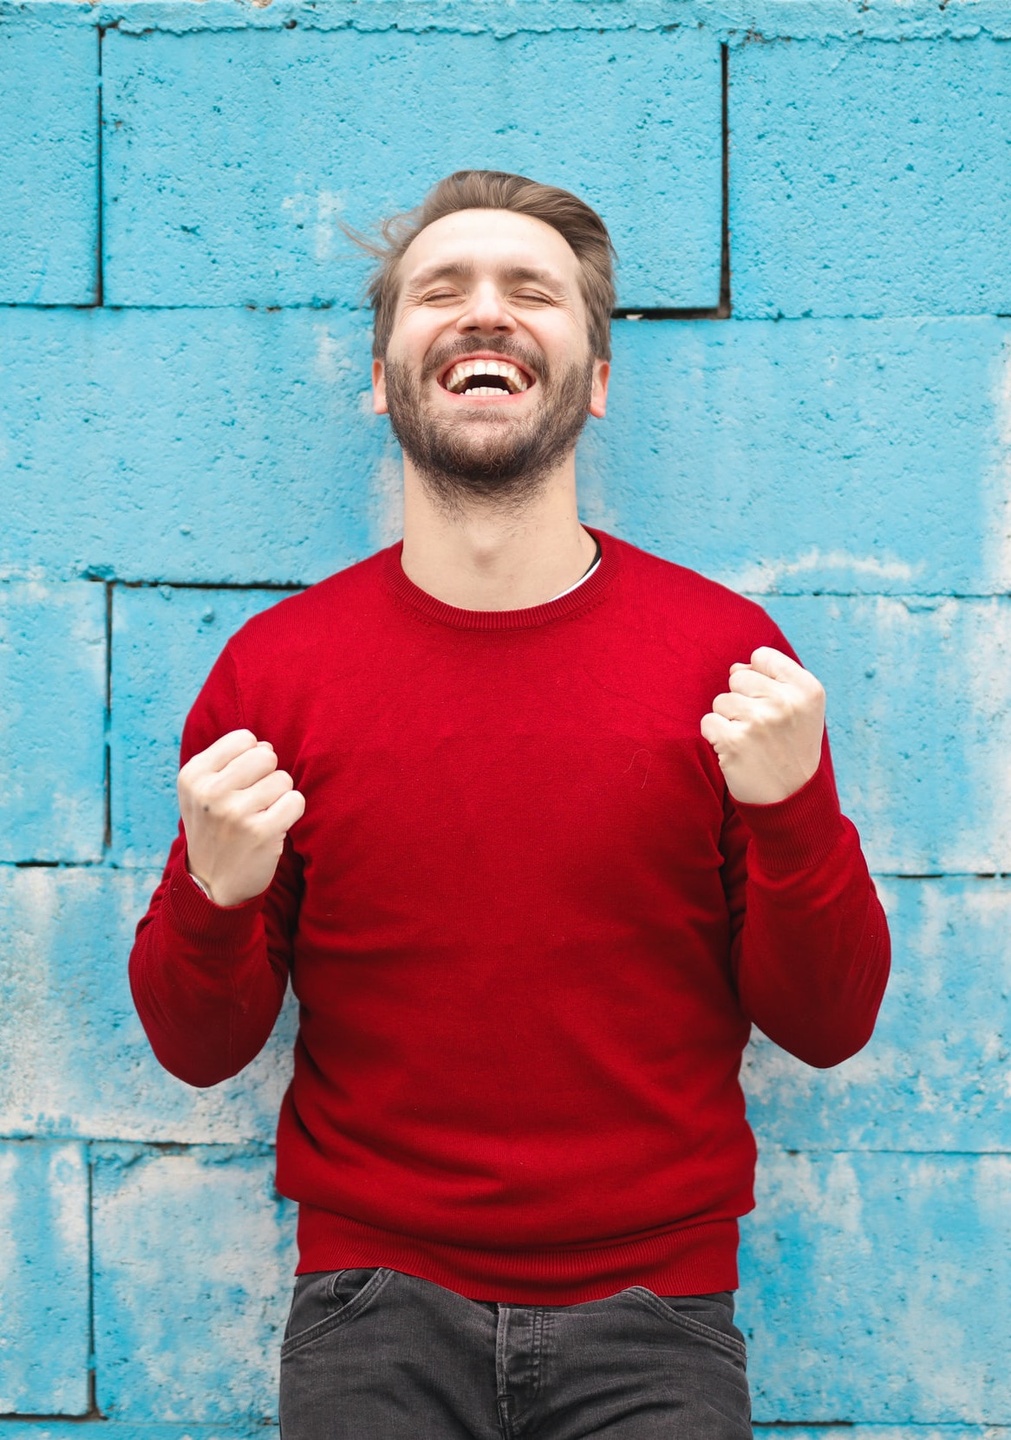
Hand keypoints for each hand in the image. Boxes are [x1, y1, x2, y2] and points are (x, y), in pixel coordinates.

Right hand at [178, 729, 304, 906]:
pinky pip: (296, 800)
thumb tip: (266, 745)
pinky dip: (291, 812)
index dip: (251, 759)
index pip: (244, 739)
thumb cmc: (214, 830)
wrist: (211, 886)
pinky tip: (273, 827)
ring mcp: (235, 813)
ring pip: (283, 779)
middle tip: (253, 801)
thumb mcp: (201, 791)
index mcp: (193, 775)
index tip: (239, 784)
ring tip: (259, 816)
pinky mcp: (262, 832)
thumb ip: (230, 761)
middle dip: (267, 776)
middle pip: (266, 756)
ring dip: (278, 797)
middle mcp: (210, 792)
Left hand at [700, 647, 824, 804]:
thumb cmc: (792, 747)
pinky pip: (708, 722)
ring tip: (751, 741)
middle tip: (761, 728)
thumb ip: (774, 680)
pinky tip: (736, 751)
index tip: (771, 703)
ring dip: (729, 720)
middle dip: (742, 700)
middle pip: (738, 678)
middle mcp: (785, 702)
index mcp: (807, 689)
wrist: (792, 799)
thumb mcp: (801, 709)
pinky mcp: (734, 742)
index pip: (762, 656)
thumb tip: (736, 668)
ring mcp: (759, 721)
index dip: (760, 678)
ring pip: (721, 701)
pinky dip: (716, 737)